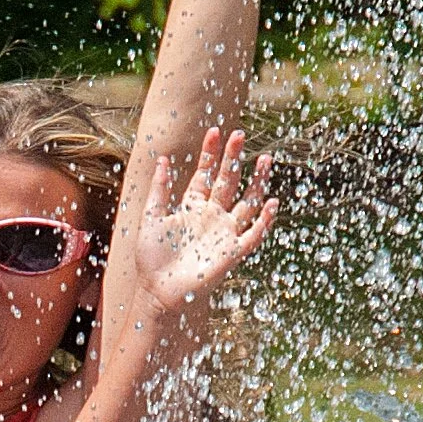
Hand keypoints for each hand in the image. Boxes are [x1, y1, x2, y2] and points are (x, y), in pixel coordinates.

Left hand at [133, 129, 276, 316]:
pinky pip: (253, 234)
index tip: (215, 131)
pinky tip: (271, 202)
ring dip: (256, 182)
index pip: (205, 174)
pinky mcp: (232, 252)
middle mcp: (212, 216)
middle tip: (239, 135)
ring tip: (265, 159)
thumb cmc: (151, 258)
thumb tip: (164, 159)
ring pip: (247, 202)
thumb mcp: (151, 218)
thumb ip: (159, 190)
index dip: (210, 154)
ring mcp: (224, 233)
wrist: (157, 291)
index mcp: (192, 207)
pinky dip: (264, 220)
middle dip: (233, 159)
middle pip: (227, 182)